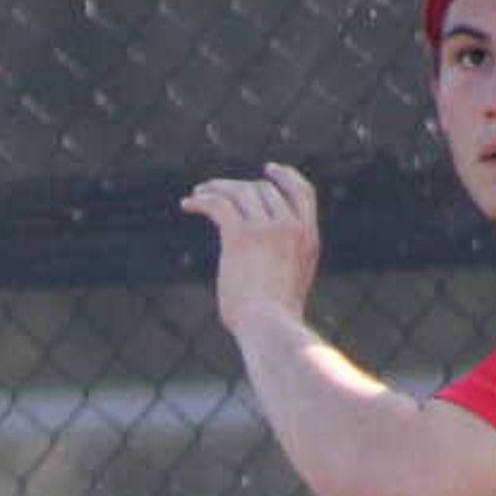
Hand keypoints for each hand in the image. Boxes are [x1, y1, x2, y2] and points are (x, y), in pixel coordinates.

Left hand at [181, 161, 322, 337]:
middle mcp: (291, 227)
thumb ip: (282, 268)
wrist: (270, 326)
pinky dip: (201, 201)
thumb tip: (261, 271)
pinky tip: (186, 205)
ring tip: (197, 193)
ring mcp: (268, 228)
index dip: (286, 176)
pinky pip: (218, 205)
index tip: (269, 169)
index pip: (303, 193)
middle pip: (264, 190)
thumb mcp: (290, 288)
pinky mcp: (241, 234)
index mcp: (309, 239)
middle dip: (237, 187)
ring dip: (215, 188)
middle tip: (213, 190)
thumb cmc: (274, 321)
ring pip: (240, 192)